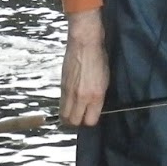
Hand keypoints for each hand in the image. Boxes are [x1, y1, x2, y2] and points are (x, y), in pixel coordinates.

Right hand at [59, 9, 108, 126]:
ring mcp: (69, 91)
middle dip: (77, 123)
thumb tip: (93, 108)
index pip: (90, 121)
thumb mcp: (105, 80)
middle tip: (81, 118)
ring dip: (68, 117)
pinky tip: (70, 101)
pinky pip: (61, 103)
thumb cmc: (99, 58)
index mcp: (95, 96)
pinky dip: (65, 106)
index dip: (91, 121)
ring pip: (64, 115)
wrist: (84, 42)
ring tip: (74, 113)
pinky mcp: (62, 85)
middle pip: (73, 122)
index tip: (92, 117)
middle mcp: (81, 97)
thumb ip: (98, 97)